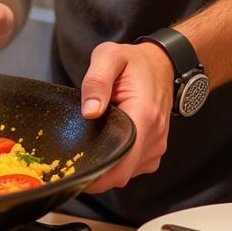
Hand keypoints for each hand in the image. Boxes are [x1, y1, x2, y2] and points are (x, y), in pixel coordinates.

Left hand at [79, 40, 174, 192]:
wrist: (161, 65)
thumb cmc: (135, 62)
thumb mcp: (109, 57)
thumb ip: (96, 81)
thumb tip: (89, 111)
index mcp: (143, 115)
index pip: (121, 162)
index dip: (97, 174)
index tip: (74, 172)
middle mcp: (154, 137)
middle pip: (121, 173)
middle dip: (95, 173)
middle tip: (70, 162)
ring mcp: (156, 146)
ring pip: (125, 173)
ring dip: (106, 166)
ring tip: (87, 147)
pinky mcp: (153, 150)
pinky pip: (131, 167)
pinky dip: (116, 162)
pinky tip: (103, 145)